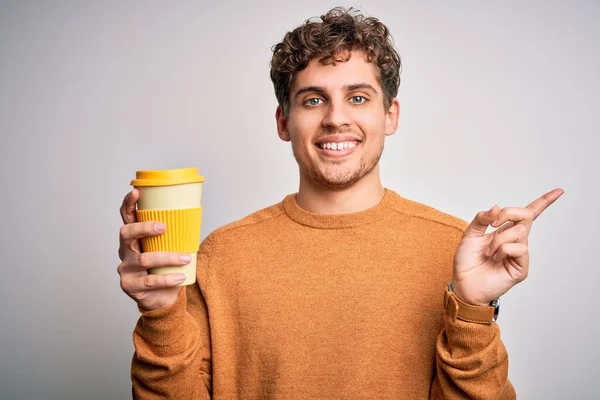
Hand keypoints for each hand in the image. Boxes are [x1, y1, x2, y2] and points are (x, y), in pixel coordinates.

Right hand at [117, 189, 191, 310]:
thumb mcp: (169, 249)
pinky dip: (167, 278)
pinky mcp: (129, 285)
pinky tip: (180, 276)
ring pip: (143, 259)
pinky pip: (149, 281)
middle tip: (163, 227)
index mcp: (134, 238)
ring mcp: (125, 268)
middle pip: (126, 234)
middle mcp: (125, 251)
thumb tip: (195, 214)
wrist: (161, 299)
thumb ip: (175, 235)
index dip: (128, 204)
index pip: (126, 217)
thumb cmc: (166, 269)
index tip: (136, 192)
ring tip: (185, 257)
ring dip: (167, 257)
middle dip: (143, 228)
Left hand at [451, 188, 563, 305]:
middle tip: (493, 223)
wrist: (463, 283)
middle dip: (508, 213)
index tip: (559, 191)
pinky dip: (503, 249)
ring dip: (498, 239)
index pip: (528, 214)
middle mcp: (516, 240)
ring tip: (489, 251)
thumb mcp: (470, 234)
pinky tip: (495, 258)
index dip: (544, 202)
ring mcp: (520, 253)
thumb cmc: (467, 261)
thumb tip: (497, 207)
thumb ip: (482, 219)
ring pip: (518, 232)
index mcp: (505, 231)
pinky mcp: (521, 267)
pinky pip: (518, 248)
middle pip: (525, 215)